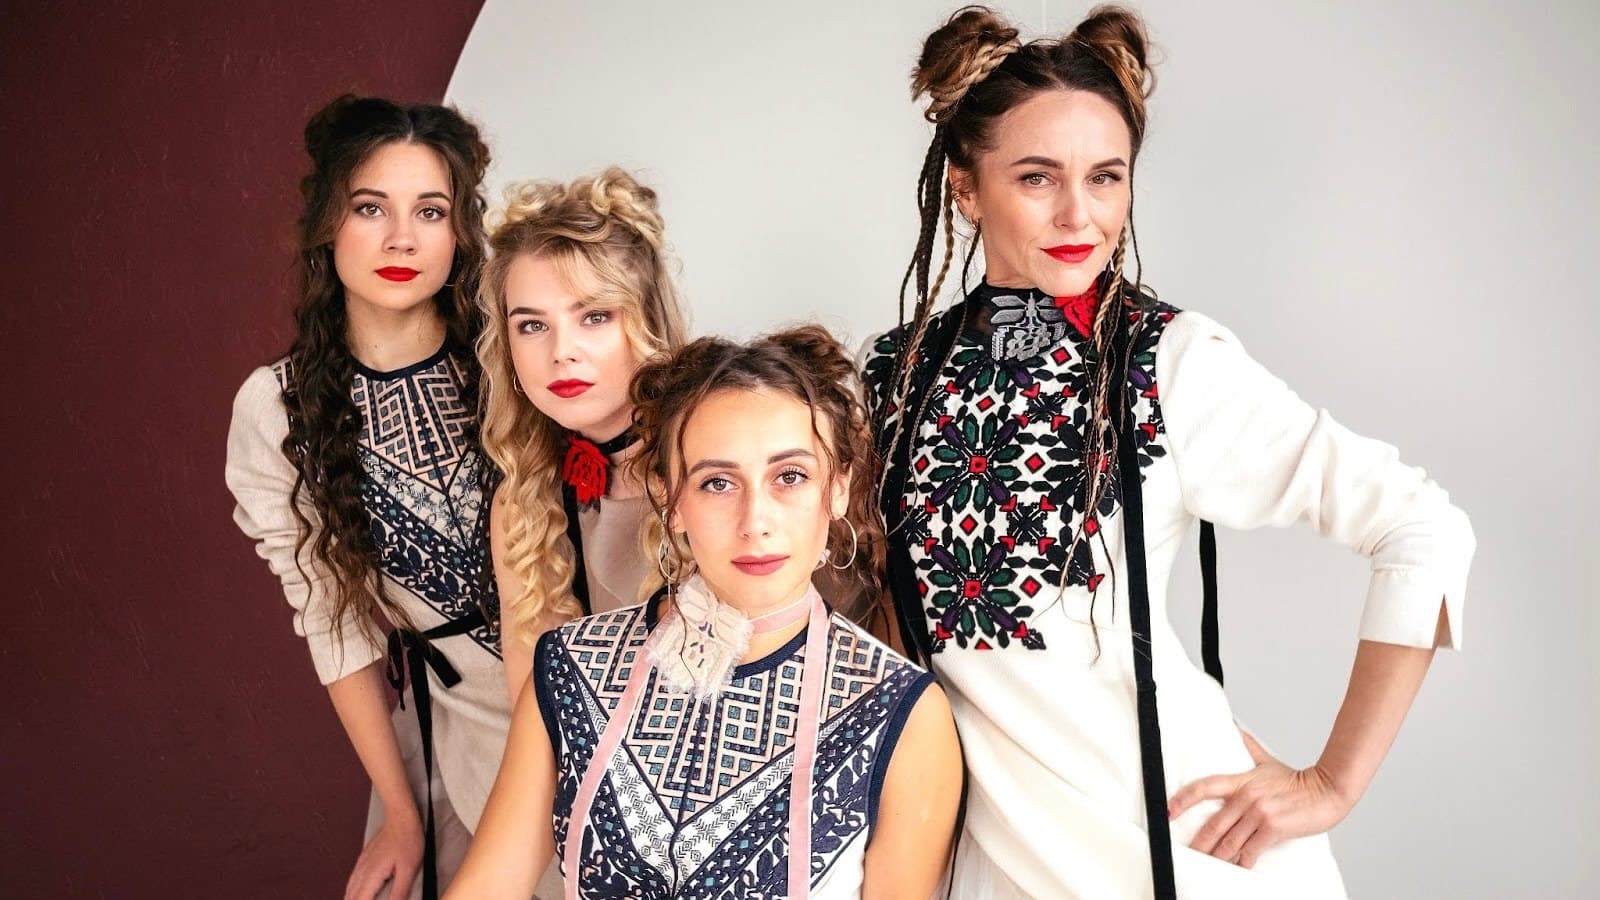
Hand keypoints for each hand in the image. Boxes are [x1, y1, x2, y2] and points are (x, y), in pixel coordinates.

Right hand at [346, 807, 423, 899]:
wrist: (400, 818)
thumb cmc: (406, 839)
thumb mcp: (409, 870)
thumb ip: (400, 892)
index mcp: (371, 876)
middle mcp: (362, 871)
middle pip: (350, 897)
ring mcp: (361, 864)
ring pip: (349, 889)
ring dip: (351, 898)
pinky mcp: (364, 859)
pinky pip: (352, 879)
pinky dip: (352, 890)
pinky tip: (355, 892)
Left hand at [1167, 731, 1353, 868]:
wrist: (1327, 790)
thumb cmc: (1298, 781)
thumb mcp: (1268, 762)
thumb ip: (1248, 747)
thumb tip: (1235, 727)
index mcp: (1241, 781)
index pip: (1204, 787)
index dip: (1182, 799)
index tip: (1168, 811)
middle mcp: (1247, 797)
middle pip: (1213, 823)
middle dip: (1199, 843)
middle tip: (1189, 853)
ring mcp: (1260, 813)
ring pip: (1230, 841)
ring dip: (1219, 856)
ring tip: (1212, 864)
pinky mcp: (1274, 827)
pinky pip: (1251, 850)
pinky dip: (1244, 860)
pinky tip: (1240, 865)